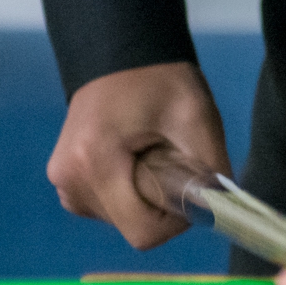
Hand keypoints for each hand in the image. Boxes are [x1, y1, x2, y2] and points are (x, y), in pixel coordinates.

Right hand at [46, 61, 229, 248]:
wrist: (118, 53)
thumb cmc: (159, 80)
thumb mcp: (196, 118)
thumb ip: (212, 171)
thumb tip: (223, 213)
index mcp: (96, 161)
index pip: (143, 232)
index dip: (175, 220)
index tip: (188, 189)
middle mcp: (69, 178)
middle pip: (131, 226)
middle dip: (159, 205)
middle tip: (169, 159)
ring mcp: (62, 181)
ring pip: (118, 220)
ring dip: (143, 199)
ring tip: (147, 153)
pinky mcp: (63, 179)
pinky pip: (104, 207)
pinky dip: (125, 194)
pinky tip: (131, 160)